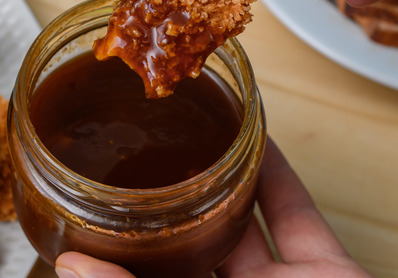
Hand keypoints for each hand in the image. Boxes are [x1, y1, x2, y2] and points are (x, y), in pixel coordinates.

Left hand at [54, 139, 371, 277]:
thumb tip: (68, 267)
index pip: (145, 276)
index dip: (121, 244)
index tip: (94, 200)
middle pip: (191, 245)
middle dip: (169, 203)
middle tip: (140, 153)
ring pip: (242, 223)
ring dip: (223, 178)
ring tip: (195, 133)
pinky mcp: (328, 274)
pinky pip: (297, 215)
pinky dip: (278, 176)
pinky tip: (258, 138)